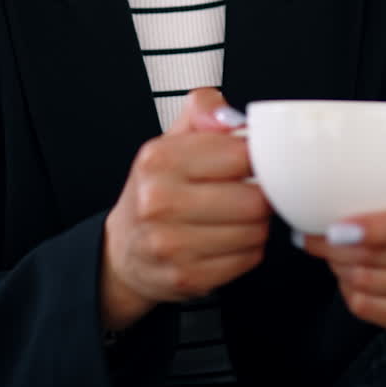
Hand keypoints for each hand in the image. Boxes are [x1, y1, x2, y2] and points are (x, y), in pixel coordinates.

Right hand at [100, 88, 269, 330]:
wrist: (124, 248)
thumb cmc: (158, 188)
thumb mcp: (172, 138)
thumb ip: (204, 110)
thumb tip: (232, 117)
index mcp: (159, 159)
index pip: (240, 155)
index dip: (259, 157)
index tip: (255, 161)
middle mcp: (158, 202)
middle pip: (254, 200)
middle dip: (261, 195)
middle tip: (249, 191)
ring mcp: (171, 245)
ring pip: (255, 232)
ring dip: (257, 224)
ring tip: (238, 215)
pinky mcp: (187, 277)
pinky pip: (248, 260)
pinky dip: (247, 249)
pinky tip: (229, 239)